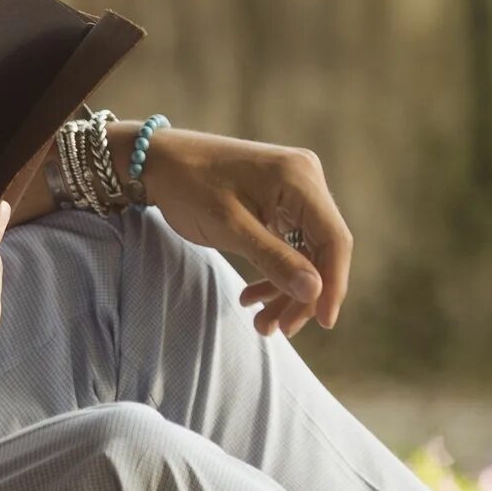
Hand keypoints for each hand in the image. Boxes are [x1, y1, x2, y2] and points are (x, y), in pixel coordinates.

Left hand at [134, 124, 347, 336]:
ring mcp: (293, 191)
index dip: (334, 284)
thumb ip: (275, 260)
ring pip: (304, 252)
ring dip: (286, 290)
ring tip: (260, 323)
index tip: (323, 323)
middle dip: (303, 294)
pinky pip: (287, 245)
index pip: (334, 239)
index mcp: (300, 178)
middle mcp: (305, 180)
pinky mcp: (279, 203)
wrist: (157, 161)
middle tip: (278, 329)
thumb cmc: (188, 186)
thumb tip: (315, 293)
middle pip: (322, 249)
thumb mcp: (230, 227)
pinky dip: (273, 273)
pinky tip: (251, 297)